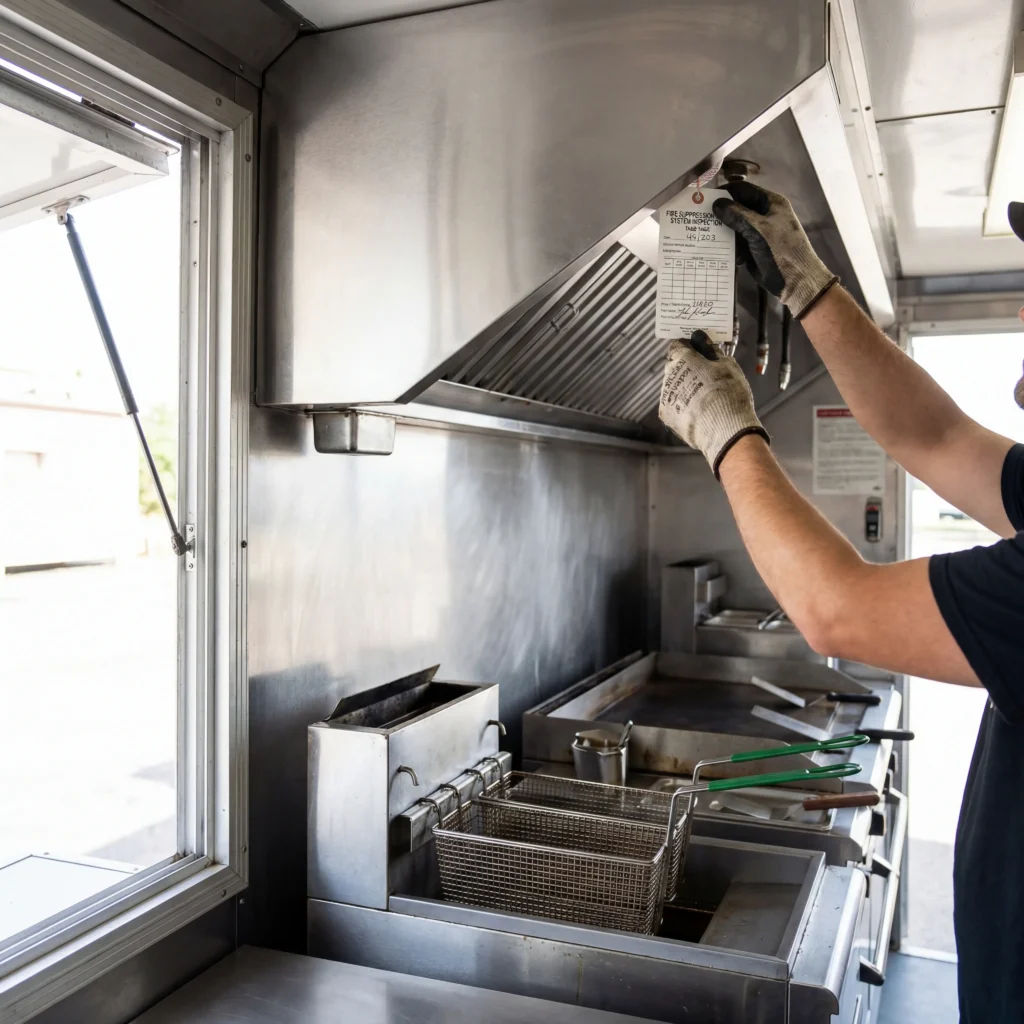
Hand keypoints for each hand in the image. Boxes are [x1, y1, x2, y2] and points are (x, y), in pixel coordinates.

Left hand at [659, 331, 769, 475]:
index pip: (678, 344)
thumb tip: (703, 339)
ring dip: (684, 387)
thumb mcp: (726, 365)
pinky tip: (699, 410)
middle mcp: (668, 376)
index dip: (689, 346)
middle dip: (686, 367)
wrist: (723, 428)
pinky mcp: (667, 416)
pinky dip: (683, 405)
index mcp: (682, 359)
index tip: (699, 350)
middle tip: (706, 375)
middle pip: (674, 365)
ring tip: (705, 397)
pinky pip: (673, 405)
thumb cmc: (728, 393)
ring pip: (673, 386)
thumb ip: (711, 350)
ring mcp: (666, 397)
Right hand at [713, 181, 837, 318]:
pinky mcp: (753, 247)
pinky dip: (728, 246)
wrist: (795, 281)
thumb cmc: (781, 251)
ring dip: (722, 231)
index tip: (705, 199)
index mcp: (770, 203)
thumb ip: (737, 215)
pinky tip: (719, 251)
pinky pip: (736, 241)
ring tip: (705, 234)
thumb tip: (716, 204)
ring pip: (734, 225)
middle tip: (700, 218)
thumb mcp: (758, 230)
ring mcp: (758, 231)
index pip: (743, 190)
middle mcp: (764, 214)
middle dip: (721, 213)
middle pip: (737, 207)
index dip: (725, 192)